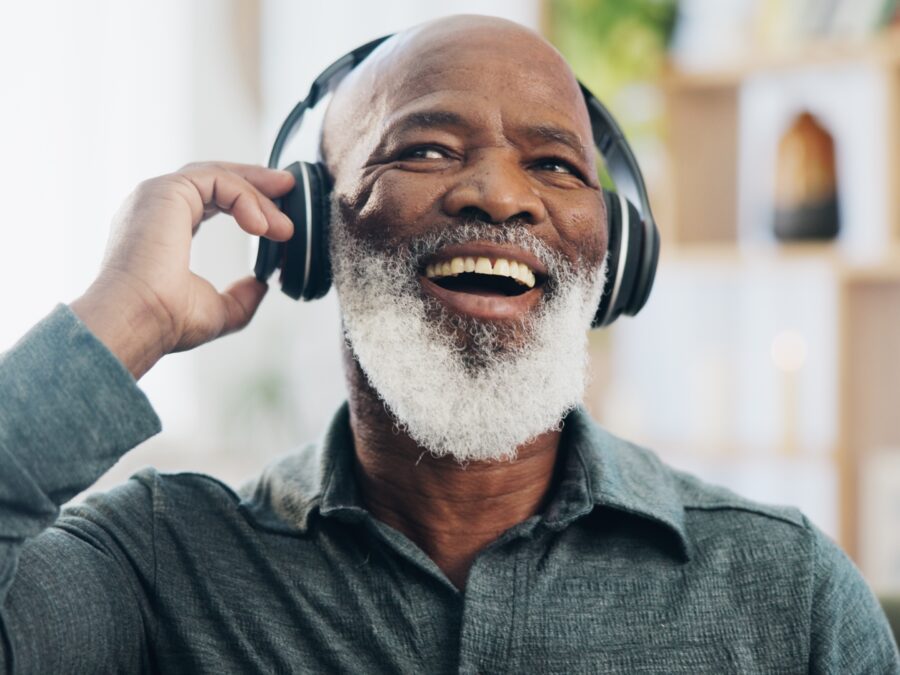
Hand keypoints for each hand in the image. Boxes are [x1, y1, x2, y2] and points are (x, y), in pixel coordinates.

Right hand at [70, 162, 294, 378]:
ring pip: (219, 176)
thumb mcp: (217, 310)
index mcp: (164, 228)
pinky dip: (246, 198)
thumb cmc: (165, 320)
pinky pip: (217, 181)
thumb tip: (261, 286)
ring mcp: (158, 195)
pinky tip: (262, 227)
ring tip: (284, 227)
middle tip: (289, 187)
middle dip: (256, 181)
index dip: (247, 201)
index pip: (210, 199)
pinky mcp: (166, 191)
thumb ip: (240, 297)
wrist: (138, 320)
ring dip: (258, 196)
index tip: (279, 217)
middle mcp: (157, 207)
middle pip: (214, 178)